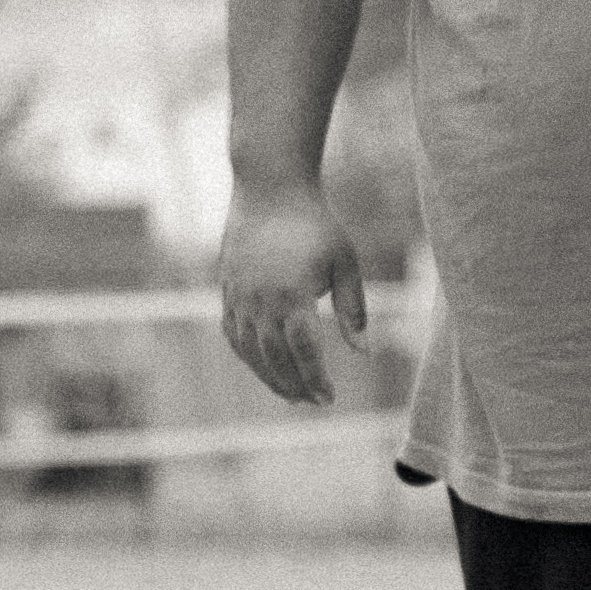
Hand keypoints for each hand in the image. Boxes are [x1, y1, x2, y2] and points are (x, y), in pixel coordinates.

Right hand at [219, 184, 366, 405]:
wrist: (269, 187)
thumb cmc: (316, 223)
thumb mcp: (345, 262)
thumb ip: (353, 310)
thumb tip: (364, 353)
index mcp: (292, 294)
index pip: (305, 352)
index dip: (317, 379)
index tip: (330, 398)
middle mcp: (260, 301)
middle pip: (275, 359)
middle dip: (295, 386)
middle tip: (314, 402)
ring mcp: (238, 297)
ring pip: (251, 351)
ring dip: (270, 377)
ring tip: (292, 394)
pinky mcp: (226, 291)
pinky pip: (233, 335)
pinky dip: (248, 356)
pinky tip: (264, 367)